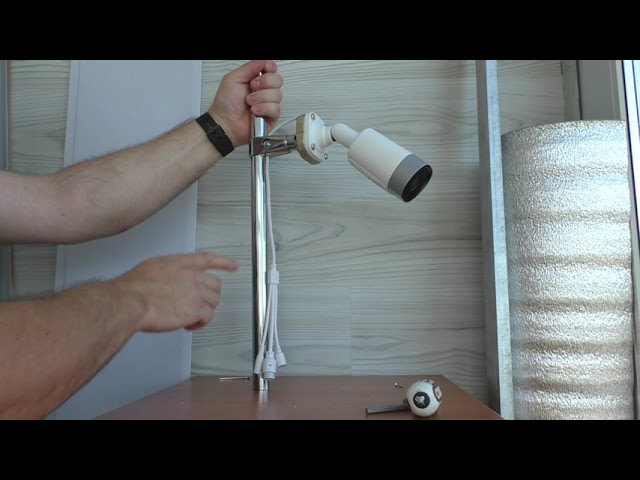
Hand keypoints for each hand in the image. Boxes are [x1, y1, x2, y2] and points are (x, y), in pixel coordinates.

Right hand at [112, 251, 238, 332]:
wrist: (131, 300)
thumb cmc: (135, 286)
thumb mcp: (153, 266)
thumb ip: (169, 270)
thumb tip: (170, 277)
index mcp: (183, 263)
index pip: (209, 259)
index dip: (224, 262)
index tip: (233, 266)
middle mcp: (193, 276)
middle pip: (215, 285)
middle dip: (209, 296)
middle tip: (199, 303)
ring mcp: (196, 292)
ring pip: (213, 302)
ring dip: (204, 310)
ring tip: (191, 317)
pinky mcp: (196, 310)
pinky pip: (208, 317)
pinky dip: (201, 324)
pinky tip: (190, 325)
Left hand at [208, 60, 283, 147]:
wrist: (225, 123)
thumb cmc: (226, 104)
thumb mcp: (233, 79)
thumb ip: (249, 67)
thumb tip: (263, 60)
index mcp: (256, 80)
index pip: (272, 69)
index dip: (270, 68)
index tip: (263, 71)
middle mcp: (264, 91)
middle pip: (278, 80)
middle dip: (264, 83)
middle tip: (252, 88)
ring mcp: (268, 103)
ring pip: (277, 95)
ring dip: (260, 98)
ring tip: (249, 103)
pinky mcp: (271, 117)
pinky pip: (276, 108)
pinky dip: (263, 109)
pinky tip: (255, 112)